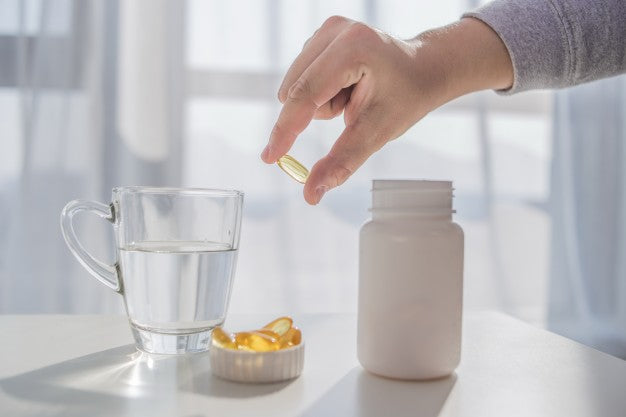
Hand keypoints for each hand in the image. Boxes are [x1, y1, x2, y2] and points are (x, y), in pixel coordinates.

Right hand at [261, 16, 512, 204]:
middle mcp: (336, 30)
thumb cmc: (406, 98)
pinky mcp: (322, 34)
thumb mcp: (376, 133)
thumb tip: (311, 193)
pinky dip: (322, 91)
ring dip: (321, 103)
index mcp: (353, 47)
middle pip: (297, 92)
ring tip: (354, 95)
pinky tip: (347, 86)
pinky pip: (303, 78)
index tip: (270, 158)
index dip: (285, 131)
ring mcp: (328, 29)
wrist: (423, 69)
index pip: (306, 95)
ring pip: (297, 87)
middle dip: (318, 113)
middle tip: (355, 108)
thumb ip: (341, 162)